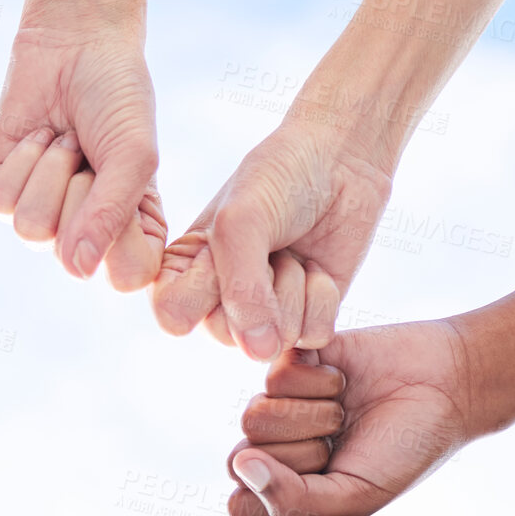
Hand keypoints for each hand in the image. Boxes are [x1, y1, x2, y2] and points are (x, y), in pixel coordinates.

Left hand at [0, 22, 164, 289]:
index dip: (123, 236)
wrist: (75, 42)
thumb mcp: (134, 154)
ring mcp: (42, 218)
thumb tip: (78, 270)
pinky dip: (23, 159)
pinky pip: (1, 202)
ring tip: (65, 143)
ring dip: (51, 171)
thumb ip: (112, 215)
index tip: (132, 191)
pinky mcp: (3, 193)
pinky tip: (39, 138)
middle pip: (69, 254)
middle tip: (91, 153)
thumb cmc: (118, 97)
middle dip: (82, 189)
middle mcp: (84, 237)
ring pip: (32, 229)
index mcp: (131, 236)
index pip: (124, 277)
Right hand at [154, 111, 392, 359]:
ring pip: (275, 339)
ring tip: (292, 252)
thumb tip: (260, 352)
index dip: (204, 285)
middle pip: (228, 336)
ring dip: (293, 288)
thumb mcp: (241, 222)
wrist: (341, 162)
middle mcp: (217, 303)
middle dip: (258, 286)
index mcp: (182, 274)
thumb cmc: (278, 179)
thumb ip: (240, 289)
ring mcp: (263, 316)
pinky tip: (317, 267)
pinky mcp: (305, 320)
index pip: (173, 316)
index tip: (220, 244)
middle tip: (268, 245)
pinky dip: (322, 298)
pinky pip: (313, 335)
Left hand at [229, 322, 474, 515]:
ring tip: (344, 413)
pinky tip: (344, 381)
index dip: (283, 494)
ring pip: (253, 418)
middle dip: (304, 455)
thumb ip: (293, 499)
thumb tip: (242, 464)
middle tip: (344, 441)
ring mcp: (280, 404)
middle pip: (241, 459)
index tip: (332, 484)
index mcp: (285, 490)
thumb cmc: (404, 452)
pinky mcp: (290, 362)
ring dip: (312, 417)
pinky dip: (320, 382)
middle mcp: (274, 448)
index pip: (242, 504)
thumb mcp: (354, 495)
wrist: (447, 387)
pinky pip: (275, 376)